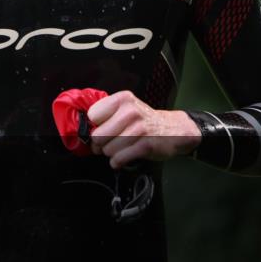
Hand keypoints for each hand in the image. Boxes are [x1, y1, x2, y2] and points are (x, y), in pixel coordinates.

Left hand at [87, 90, 201, 168]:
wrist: (175, 129)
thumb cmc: (145, 120)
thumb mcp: (127, 108)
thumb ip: (107, 114)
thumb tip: (85, 130)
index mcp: (123, 99)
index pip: (93, 116)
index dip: (96, 125)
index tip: (102, 128)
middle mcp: (130, 112)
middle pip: (97, 136)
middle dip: (101, 143)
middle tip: (109, 142)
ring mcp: (139, 129)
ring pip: (107, 150)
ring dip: (111, 153)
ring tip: (121, 148)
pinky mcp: (145, 146)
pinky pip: (119, 159)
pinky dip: (117, 162)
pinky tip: (123, 157)